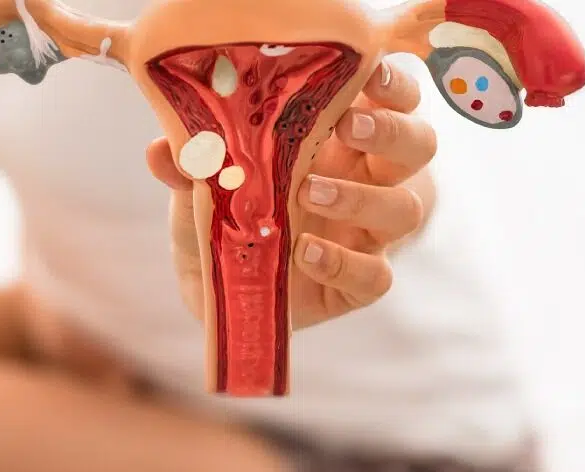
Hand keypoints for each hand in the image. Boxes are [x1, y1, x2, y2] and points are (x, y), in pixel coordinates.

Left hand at [146, 61, 436, 329]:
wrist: (208, 283)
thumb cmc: (223, 211)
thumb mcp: (200, 180)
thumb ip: (189, 161)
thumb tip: (165, 149)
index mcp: (342, 140)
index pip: (394, 101)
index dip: (394, 86)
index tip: (371, 73)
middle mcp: (366, 181)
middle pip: (419, 147)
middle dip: (391, 132)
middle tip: (349, 126)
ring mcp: (366, 235)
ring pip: (406, 209)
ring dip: (362, 197)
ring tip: (308, 192)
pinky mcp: (356, 284)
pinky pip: (375, 276)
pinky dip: (344, 264)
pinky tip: (305, 253)